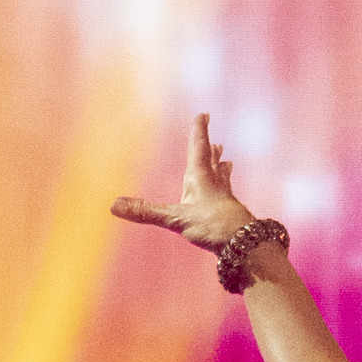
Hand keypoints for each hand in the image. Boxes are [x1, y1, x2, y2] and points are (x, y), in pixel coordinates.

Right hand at [111, 112, 253, 254]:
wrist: (247, 247)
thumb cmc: (214, 227)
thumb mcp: (177, 219)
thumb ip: (147, 212)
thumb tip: (113, 206)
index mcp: (201, 179)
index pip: (199, 148)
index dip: (200, 131)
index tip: (204, 114)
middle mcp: (216, 187)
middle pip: (213, 163)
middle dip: (211, 150)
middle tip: (216, 141)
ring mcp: (227, 202)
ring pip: (224, 181)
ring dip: (223, 170)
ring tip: (227, 162)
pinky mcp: (235, 218)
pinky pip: (228, 202)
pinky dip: (226, 196)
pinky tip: (230, 203)